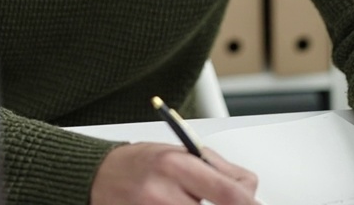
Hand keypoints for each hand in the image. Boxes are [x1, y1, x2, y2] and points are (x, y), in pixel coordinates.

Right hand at [91, 141, 259, 204]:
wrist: (96, 177)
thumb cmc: (138, 163)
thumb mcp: (177, 153)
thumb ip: (214, 170)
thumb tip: (248, 191)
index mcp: (176, 165)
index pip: (228, 193)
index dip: (249, 203)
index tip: (257, 204)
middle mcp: (163, 193)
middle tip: (230, 203)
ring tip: (191, 199)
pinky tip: (182, 203)